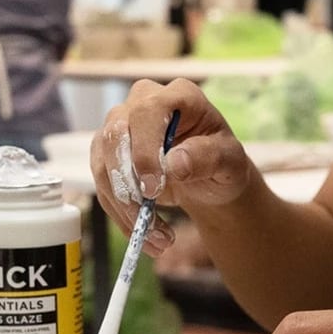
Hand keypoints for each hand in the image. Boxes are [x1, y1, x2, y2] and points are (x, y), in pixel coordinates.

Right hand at [91, 79, 253, 257]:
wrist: (208, 177)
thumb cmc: (222, 161)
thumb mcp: (229, 161)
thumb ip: (207, 157)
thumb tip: (174, 163)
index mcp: (178, 95)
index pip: (148, 112)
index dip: (145, 149)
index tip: (153, 188)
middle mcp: (142, 102)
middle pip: (115, 137)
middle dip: (129, 186)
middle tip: (148, 222)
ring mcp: (120, 125)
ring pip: (104, 165)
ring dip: (125, 208)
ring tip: (157, 239)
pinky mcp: (106, 152)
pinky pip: (103, 185)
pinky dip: (120, 214)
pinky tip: (143, 234)